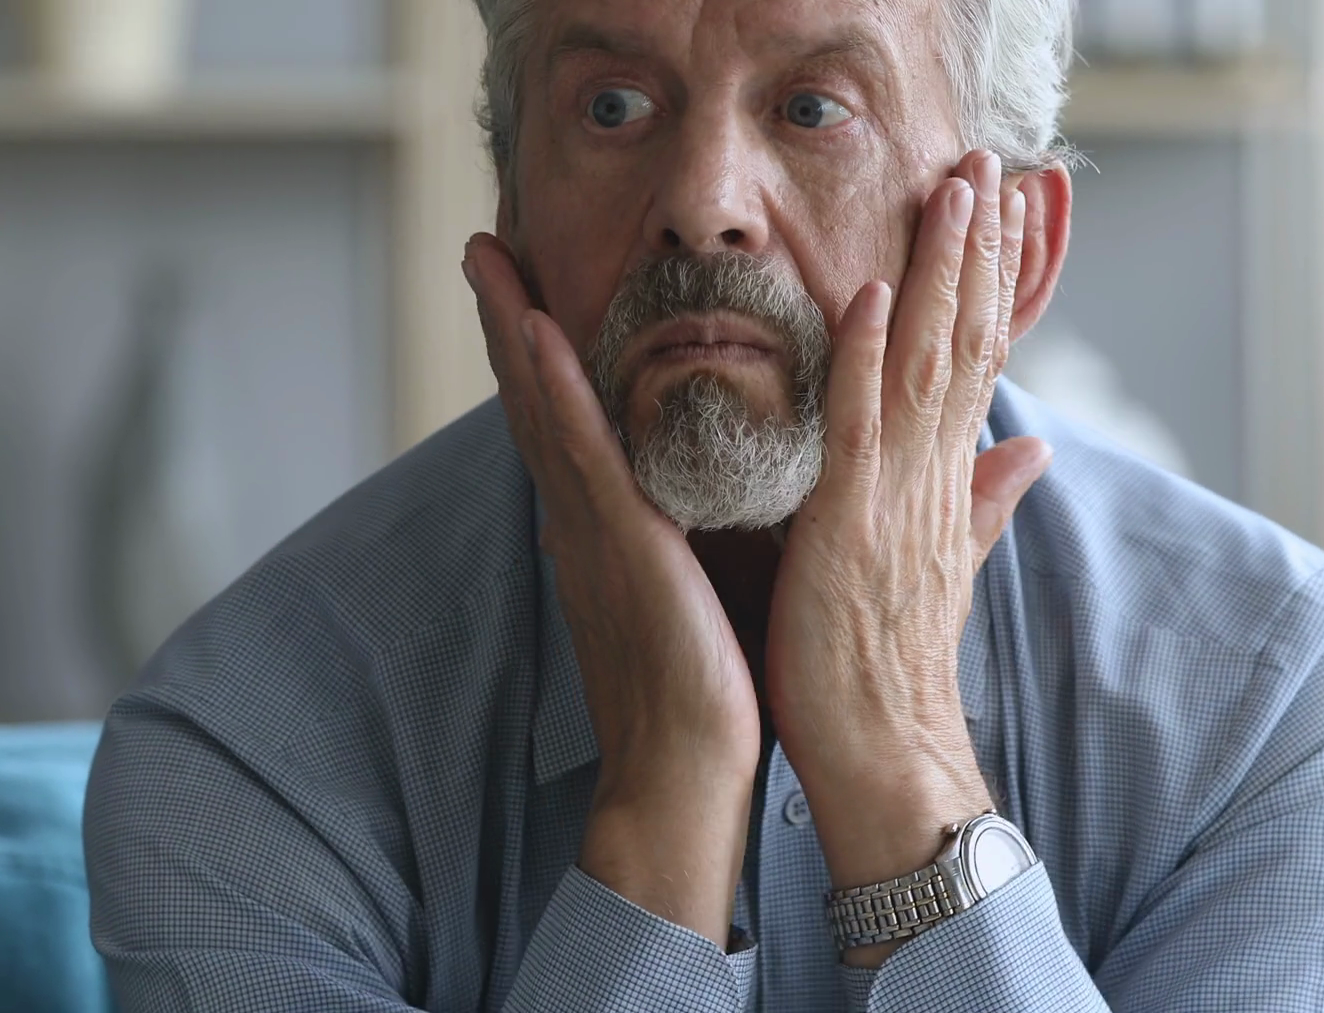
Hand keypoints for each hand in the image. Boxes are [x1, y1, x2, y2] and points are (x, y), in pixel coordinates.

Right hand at [464, 235, 758, 945]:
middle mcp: (583, 525)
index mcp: (605, 533)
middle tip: (485, 245)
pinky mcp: (619, 550)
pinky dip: (554, 393)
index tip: (527, 289)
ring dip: (513, 332)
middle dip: (508, 323)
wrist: (687, 779)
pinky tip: (535, 335)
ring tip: (490, 258)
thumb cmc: (707, 697)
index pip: (567, 426)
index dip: (542, 357)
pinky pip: (580, 457)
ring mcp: (592, 535)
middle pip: (537, 404)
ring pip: (545, 414)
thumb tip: (695, 504)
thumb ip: (691, 540)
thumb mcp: (701, 595)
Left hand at [763, 151, 1052, 952]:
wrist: (887, 757)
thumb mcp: (944, 568)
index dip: (988, 278)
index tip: (998, 203)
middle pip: (963, 341)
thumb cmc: (893, 668)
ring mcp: (897, 500)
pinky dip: (863, 360)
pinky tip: (866, 293)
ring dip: (938, 274)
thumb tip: (1030, 449)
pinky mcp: (849, 529)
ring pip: (923, 364)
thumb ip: (984, 501)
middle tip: (986, 159)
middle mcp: (934, 478)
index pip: (976, 358)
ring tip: (953, 189)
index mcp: (947, 484)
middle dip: (976, 249)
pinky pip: (859, 431)